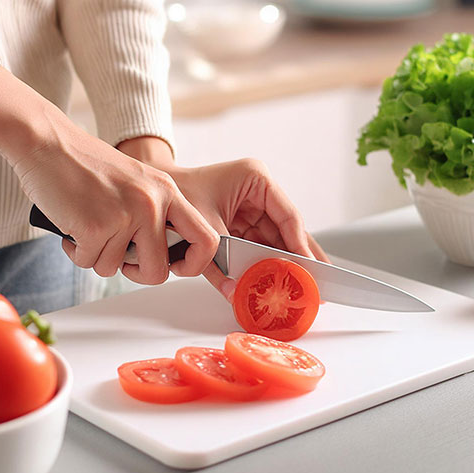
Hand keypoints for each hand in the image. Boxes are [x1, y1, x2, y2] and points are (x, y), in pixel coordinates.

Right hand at [0, 67, 218, 284]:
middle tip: (117, 257)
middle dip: (135, 274)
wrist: (47, 142)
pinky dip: (75, 251)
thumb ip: (153, 213)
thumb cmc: (84, 163)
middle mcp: (151, 204)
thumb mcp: (135, 181)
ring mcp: (125, 216)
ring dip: (96, 255)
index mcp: (167, 191)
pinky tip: (71, 225)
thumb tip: (156, 257)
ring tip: (86, 225)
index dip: (193, 264)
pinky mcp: (95, 227)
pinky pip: (88, 261)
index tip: (173, 267)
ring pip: (114, 268)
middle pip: (158, 271)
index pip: (206, 239)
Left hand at [118, 138, 327, 300]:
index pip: (287, 216)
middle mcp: (258, 193)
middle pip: (287, 231)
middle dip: (301, 258)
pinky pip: (256, 246)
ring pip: (274, 241)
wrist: (152, 195)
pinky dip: (262, 264)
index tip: (309, 268)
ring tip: (305, 286)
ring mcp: (250, 208)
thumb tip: (236, 291)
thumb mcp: (204, 228)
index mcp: (256, 179)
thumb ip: (221, 261)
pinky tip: (277, 281)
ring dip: (285, 264)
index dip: (300, 245)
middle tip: (322, 283)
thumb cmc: (176, 197)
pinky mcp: (240, 223)